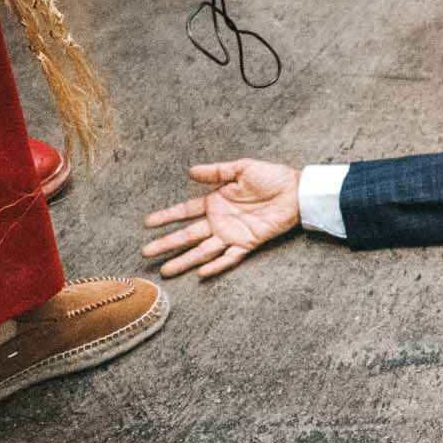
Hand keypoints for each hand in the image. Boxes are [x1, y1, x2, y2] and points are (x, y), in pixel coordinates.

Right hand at [141, 159, 302, 278]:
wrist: (297, 191)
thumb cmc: (271, 177)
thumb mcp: (241, 168)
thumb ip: (216, 171)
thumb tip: (190, 171)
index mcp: (215, 201)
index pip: (185, 211)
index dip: (166, 217)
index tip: (147, 223)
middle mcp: (219, 220)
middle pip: (188, 235)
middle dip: (167, 244)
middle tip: (146, 253)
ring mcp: (232, 234)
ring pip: (203, 251)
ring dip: (185, 260)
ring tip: (165, 271)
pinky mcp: (248, 243)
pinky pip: (229, 258)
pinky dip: (216, 266)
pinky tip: (200, 273)